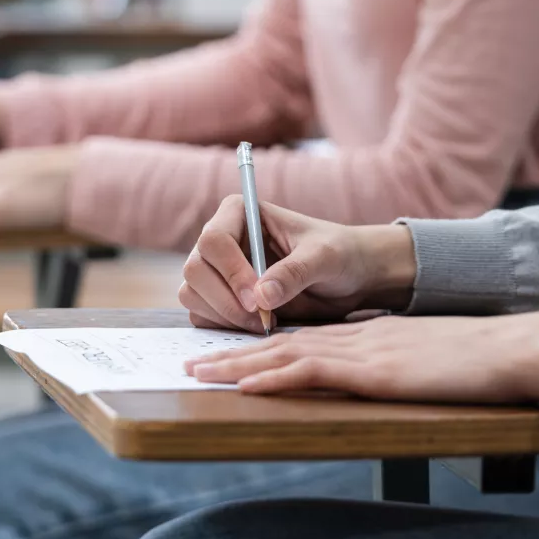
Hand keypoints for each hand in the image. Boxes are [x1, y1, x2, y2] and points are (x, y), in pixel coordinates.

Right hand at [179, 196, 416, 333]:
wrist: (346, 278)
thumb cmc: (337, 254)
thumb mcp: (324, 257)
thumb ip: (295, 272)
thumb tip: (262, 297)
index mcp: (239, 212)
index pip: (213, 239)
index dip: (231, 272)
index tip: (259, 300)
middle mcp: (221, 238)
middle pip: (195, 269)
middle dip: (225, 300)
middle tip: (261, 319)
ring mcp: (216, 269)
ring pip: (192, 294)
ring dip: (224, 316)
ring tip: (265, 322)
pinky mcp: (218, 297)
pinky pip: (201, 315)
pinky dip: (223, 326)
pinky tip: (256, 326)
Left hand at [186, 311, 538, 407]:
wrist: (510, 346)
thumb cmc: (478, 358)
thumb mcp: (426, 356)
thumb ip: (398, 362)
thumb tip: (380, 373)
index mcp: (368, 334)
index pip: (304, 338)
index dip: (263, 346)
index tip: (231, 355)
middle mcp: (356, 336)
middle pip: (282, 341)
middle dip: (234, 353)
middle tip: (194, 362)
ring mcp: (362, 350)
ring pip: (285, 354)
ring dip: (238, 364)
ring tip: (200, 373)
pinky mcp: (372, 369)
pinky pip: (311, 372)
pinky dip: (273, 377)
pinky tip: (246, 384)